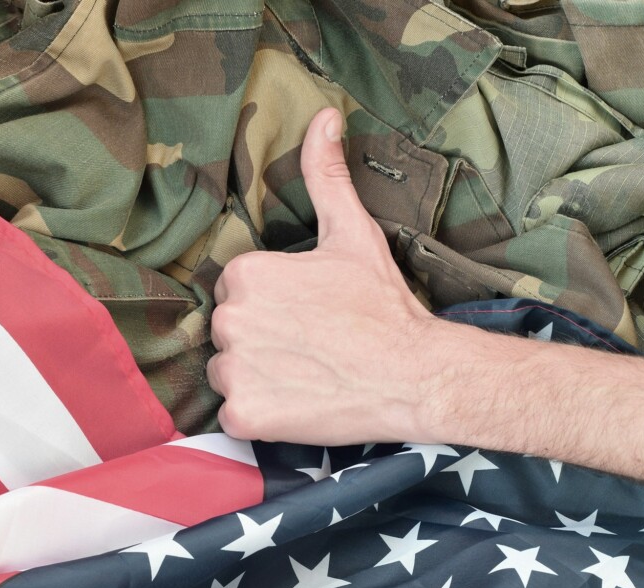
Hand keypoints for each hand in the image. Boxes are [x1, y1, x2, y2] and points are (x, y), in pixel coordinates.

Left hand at [207, 108, 438, 443]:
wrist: (415, 375)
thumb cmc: (383, 306)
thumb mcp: (353, 233)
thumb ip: (326, 175)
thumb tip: (324, 116)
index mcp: (246, 274)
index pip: (239, 289)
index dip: (275, 303)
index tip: (310, 314)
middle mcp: (230, 319)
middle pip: (230, 330)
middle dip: (262, 337)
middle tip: (313, 343)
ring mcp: (235, 370)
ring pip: (228, 371)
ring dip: (258, 376)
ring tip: (307, 372)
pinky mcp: (244, 415)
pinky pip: (235, 414)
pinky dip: (262, 413)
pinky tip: (300, 401)